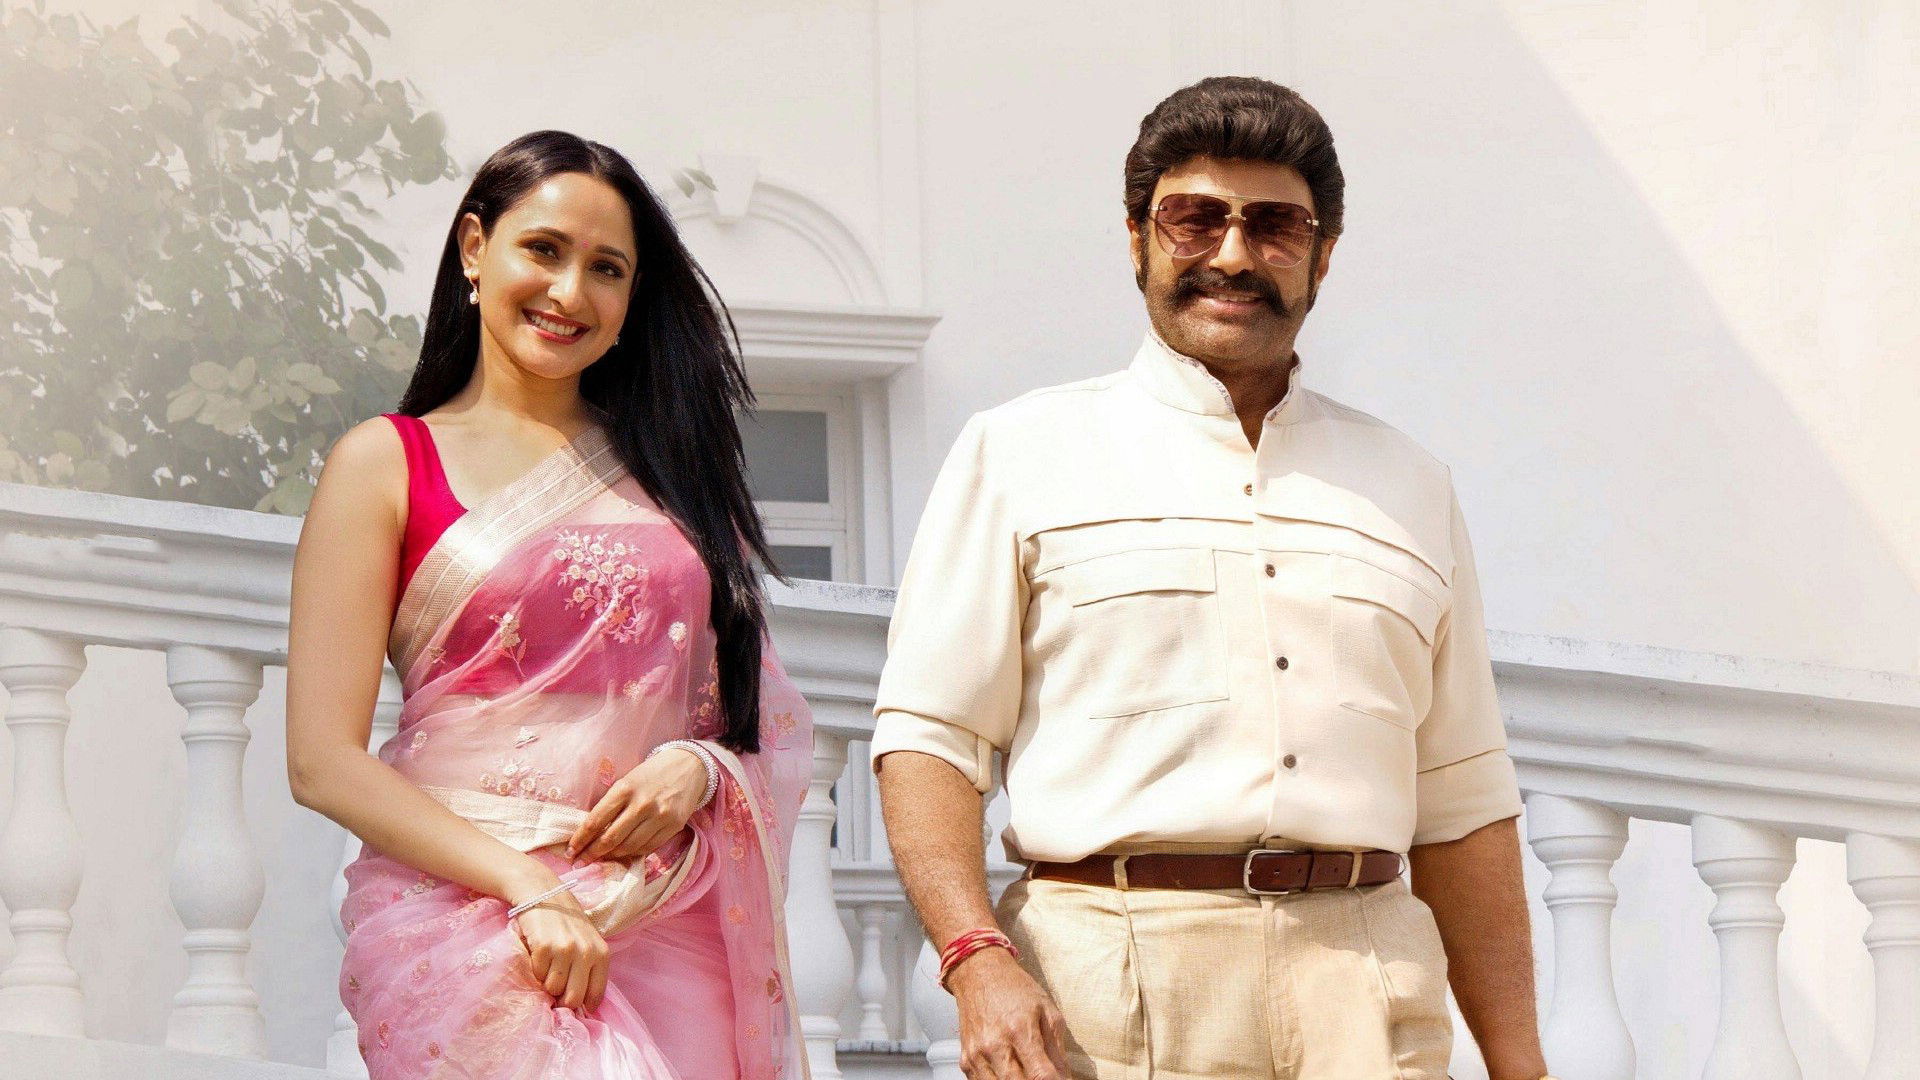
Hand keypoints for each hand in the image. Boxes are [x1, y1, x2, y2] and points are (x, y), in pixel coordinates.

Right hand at [509, 884, 608, 1011]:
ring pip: (553, 989)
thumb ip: (589, 968)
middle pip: (573, 998)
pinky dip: (536, 970)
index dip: (583, 1005)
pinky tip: (539, 954)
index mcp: (602, 954)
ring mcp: (564, 950)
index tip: (573, 1003)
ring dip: (547, 982)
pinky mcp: (543, 948)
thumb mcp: (589, 942)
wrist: (545, 894)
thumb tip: (583, 1005)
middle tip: (556, 986)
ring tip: (549, 965)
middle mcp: (586, 953)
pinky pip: (537, 975)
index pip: (596, 994)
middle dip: (562, 998)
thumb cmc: (568, 923)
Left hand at [567, 747, 706, 862]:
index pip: (595, 821)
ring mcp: (659, 817)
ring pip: (628, 847)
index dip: (580, 839)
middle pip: (610, 838)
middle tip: (580, 862)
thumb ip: (611, 805)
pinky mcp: (673, 826)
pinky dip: (633, 853)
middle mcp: (642, 804)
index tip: (570, 851)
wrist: (689, 766)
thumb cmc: (651, 774)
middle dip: (592, 854)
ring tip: (602, 859)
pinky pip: (648, 848)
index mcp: (624, 788)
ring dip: (612, 856)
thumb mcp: (627, 781)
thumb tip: (591, 833)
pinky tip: (624, 853)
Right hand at [947, 947, 1068, 1079]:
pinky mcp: (966, 1061)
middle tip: (1042, 1074)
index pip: (1041, 1076)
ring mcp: (977, 1056)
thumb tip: (1064, 1078)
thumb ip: (1057, 1049)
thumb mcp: (1047, 1011)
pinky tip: (1010, 1070)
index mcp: (1019, 1031)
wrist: (979, 974)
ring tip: (1027, 1071)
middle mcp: (995, 1046)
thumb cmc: (1015, 989)